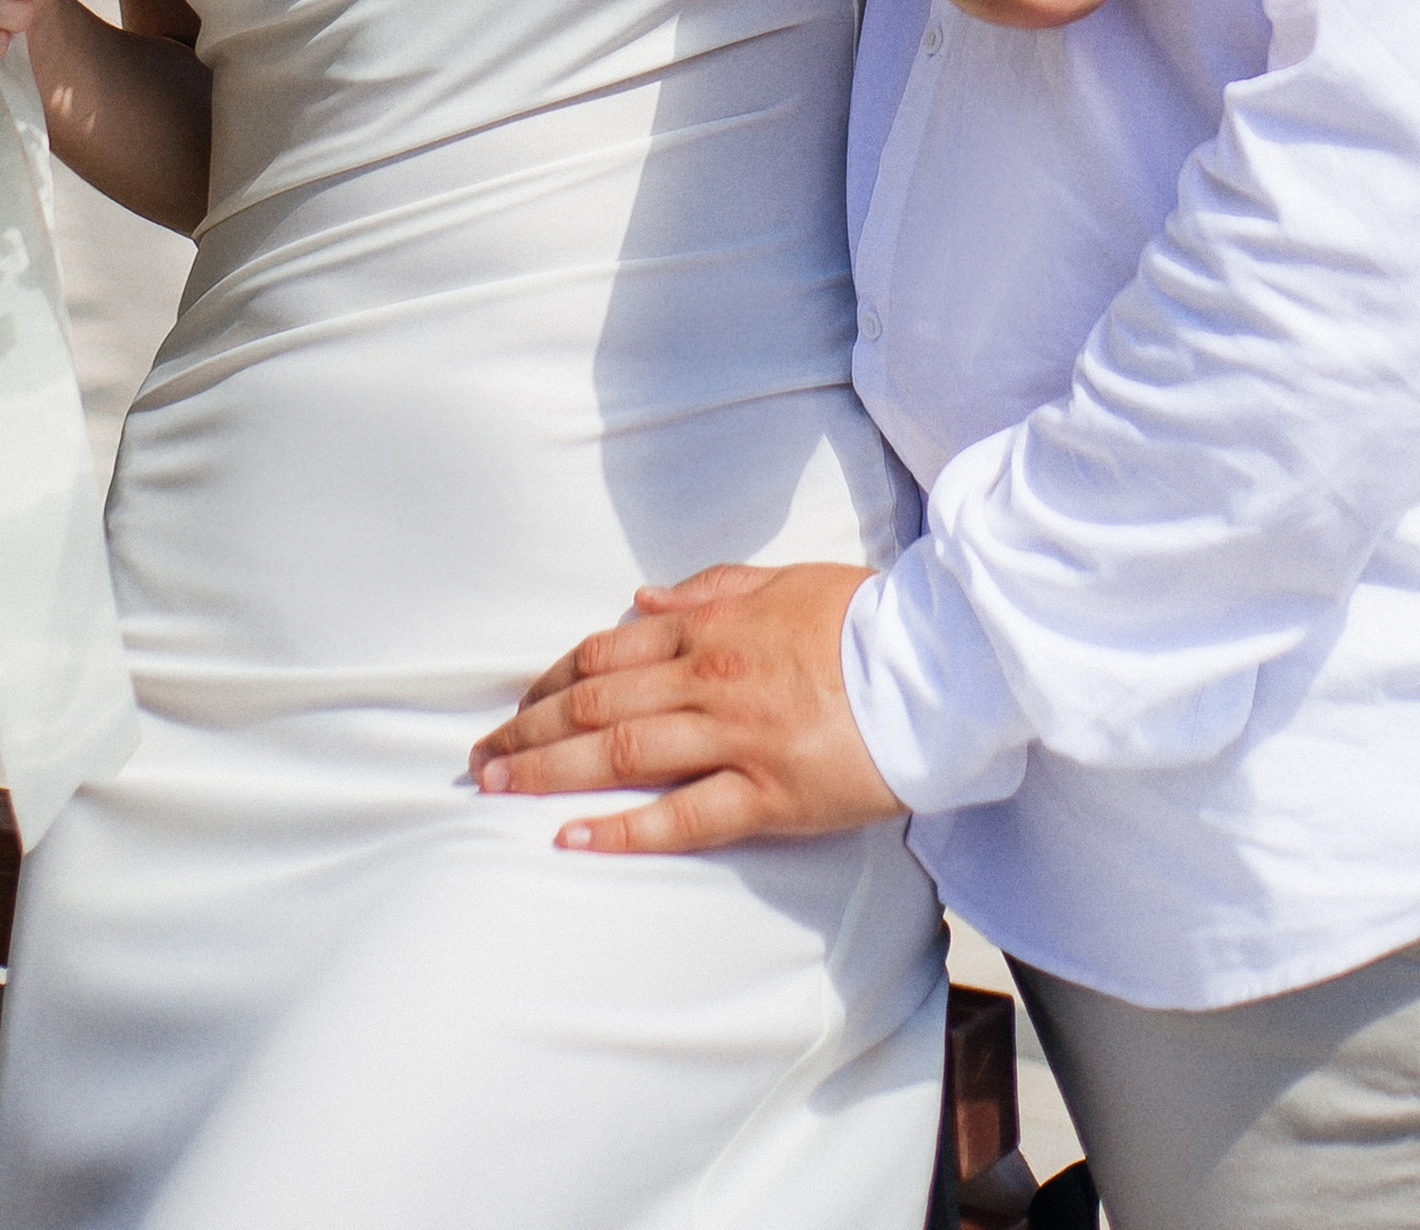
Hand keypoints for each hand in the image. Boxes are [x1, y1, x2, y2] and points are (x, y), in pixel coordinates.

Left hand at [467, 563, 899, 853]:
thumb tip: (639, 600)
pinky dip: (621, 828)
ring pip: (623, 752)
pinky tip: (571, 837)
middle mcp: (711, 678)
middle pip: (597, 703)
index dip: (551, 679)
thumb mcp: (782, 581)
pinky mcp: (768, 793)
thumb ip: (708, 589)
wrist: (937, 664)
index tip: (517, 702)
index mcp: (712, 628)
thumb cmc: (862, 620)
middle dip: (530, 729)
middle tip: (482, 756)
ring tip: (499, 787)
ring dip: (551, 771)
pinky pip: (682, 816)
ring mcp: (736, 737)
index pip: (606, 652)